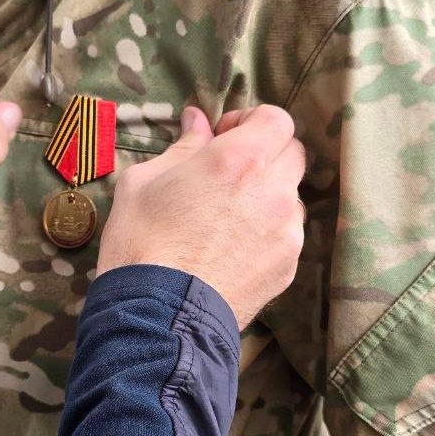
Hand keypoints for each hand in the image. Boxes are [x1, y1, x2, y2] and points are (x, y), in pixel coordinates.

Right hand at [96, 105, 306, 327]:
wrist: (159, 317)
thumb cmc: (142, 243)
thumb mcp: (144, 181)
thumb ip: (182, 147)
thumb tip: (197, 122)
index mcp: (240, 159)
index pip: (276, 119)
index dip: (251, 121)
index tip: (224, 136)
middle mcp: (273, 190)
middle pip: (292, 154)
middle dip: (264, 154)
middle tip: (228, 173)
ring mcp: (286, 231)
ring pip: (291, 197)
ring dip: (268, 195)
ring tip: (228, 218)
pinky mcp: (287, 266)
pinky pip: (287, 235)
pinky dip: (268, 233)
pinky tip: (232, 249)